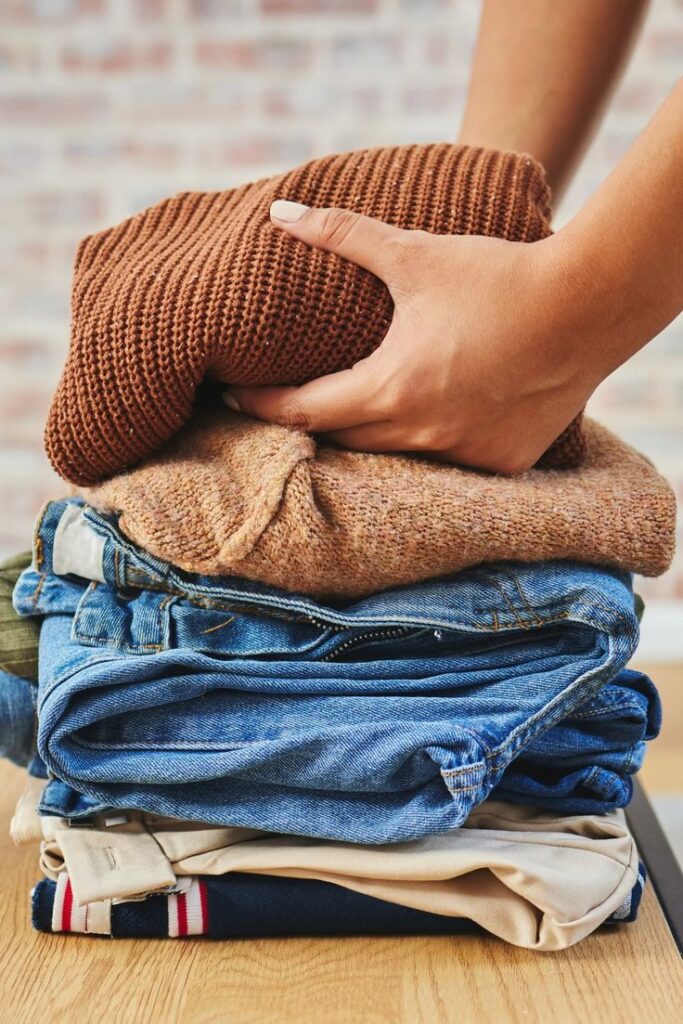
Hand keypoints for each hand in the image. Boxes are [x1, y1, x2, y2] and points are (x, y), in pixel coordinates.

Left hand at [225, 200, 607, 473]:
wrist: (587, 306)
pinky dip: (430, 442)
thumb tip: (281, 213)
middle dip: (311, 422)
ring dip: (370, 435)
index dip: (262, 405)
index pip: (302, 412)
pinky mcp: (500, 463)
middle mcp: (422, 433)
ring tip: (353, 408)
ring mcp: (464, 455)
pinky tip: (427, 419)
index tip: (235, 395)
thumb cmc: (497, 277)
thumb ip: (342, 234)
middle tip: (286, 400)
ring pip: (395, 456)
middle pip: (343, 440)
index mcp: (391, 388)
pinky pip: (448, 463)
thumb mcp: (414, 254)